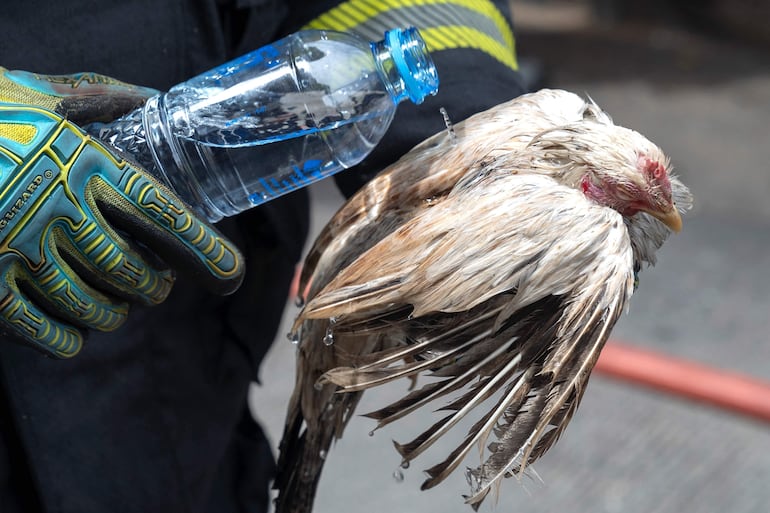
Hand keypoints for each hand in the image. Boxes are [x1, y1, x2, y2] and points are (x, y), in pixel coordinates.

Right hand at [0, 68, 243, 357]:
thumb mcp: (38, 95)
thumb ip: (98, 97)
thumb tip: (153, 97)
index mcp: (81, 161)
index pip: (161, 214)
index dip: (203, 248)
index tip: (232, 271)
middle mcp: (55, 208)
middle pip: (134, 271)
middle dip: (158, 286)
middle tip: (162, 284)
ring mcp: (16, 248)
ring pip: (95, 306)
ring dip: (118, 312)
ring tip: (123, 305)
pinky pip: (44, 330)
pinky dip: (71, 337)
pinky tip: (77, 329)